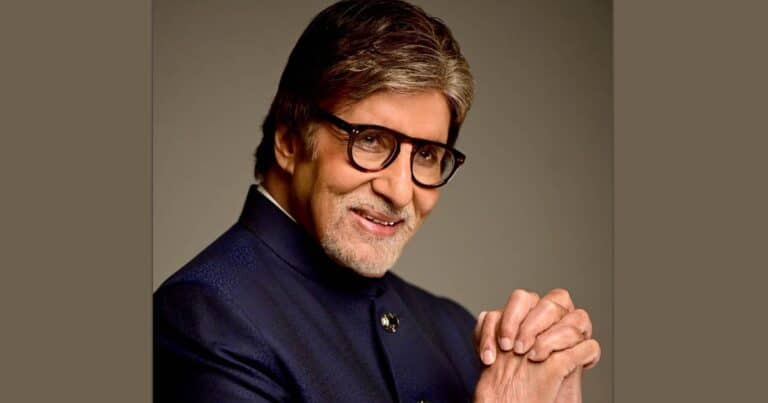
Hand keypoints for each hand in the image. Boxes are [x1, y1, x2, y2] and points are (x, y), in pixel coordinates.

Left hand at [472, 288, 599, 402]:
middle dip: (529, 326)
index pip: (522, 298)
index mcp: (530, 311)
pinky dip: (578, 355)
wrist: (522, 398)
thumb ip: (491, 330)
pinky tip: (560, 367)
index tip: (500, 344)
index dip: (509, 317)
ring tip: (533, 357)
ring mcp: (573, 334)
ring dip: (551, 338)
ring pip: (577, 317)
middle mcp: (554, 318)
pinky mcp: (584, 354)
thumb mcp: (493, 349)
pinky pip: (590, 346)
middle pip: (550, 303)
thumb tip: (484, 315)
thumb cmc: (509, 374)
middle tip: (516, 349)